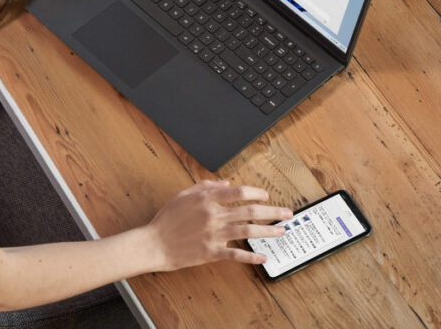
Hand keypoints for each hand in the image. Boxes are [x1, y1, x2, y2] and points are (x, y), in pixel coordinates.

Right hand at [141, 180, 292, 271]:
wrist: (154, 244)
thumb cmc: (167, 219)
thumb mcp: (183, 195)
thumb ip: (205, 187)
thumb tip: (225, 184)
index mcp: (206, 199)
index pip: (239, 192)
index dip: (256, 193)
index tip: (266, 196)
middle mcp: (213, 215)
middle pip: (250, 211)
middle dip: (272, 212)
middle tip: (286, 213)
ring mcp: (213, 234)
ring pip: (248, 231)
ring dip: (268, 231)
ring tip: (282, 231)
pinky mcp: (211, 252)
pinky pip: (236, 254)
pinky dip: (251, 256)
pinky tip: (263, 257)